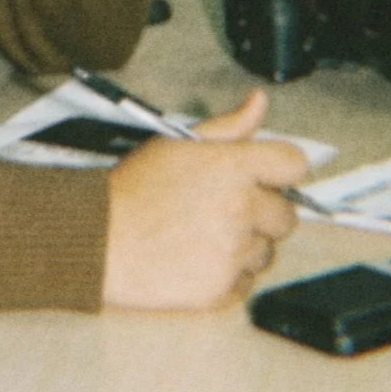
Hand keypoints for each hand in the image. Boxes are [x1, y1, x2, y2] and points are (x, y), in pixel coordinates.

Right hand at [101, 88, 304, 310]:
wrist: (97, 240)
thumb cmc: (134, 190)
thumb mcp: (178, 144)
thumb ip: (228, 126)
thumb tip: (259, 102)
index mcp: (232, 167)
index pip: (293, 165)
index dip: (279, 170)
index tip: (264, 177)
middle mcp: (240, 209)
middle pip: (287, 214)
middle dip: (262, 212)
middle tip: (222, 209)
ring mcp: (232, 253)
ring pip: (267, 251)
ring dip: (246, 246)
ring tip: (202, 236)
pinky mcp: (222, 290)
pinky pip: (246, 282)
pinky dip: (228, 275)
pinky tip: (196, 260)